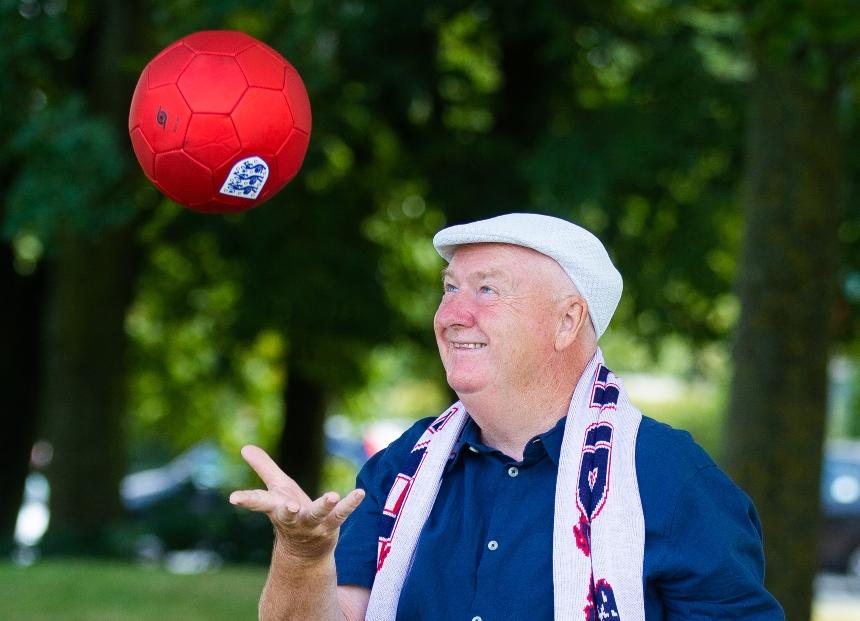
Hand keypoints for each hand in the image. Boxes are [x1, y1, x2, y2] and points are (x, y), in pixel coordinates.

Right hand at [229, 445, 365, 559]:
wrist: (306, 551)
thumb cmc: (289, 513)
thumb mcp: (277, 489)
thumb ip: (264, 468)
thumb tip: (245, 447)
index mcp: (276, 508)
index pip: (259, 502)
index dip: (247, 499)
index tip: (234, 498)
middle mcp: (293, 519)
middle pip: (287, 515)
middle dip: (287, 512)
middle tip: (289, 507)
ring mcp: (312, 524)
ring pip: (317, 515)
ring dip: (323, 506)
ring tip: (331, 496)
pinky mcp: (331, 525)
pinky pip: (341, 515)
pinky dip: (350, 504)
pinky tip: (359, 493)